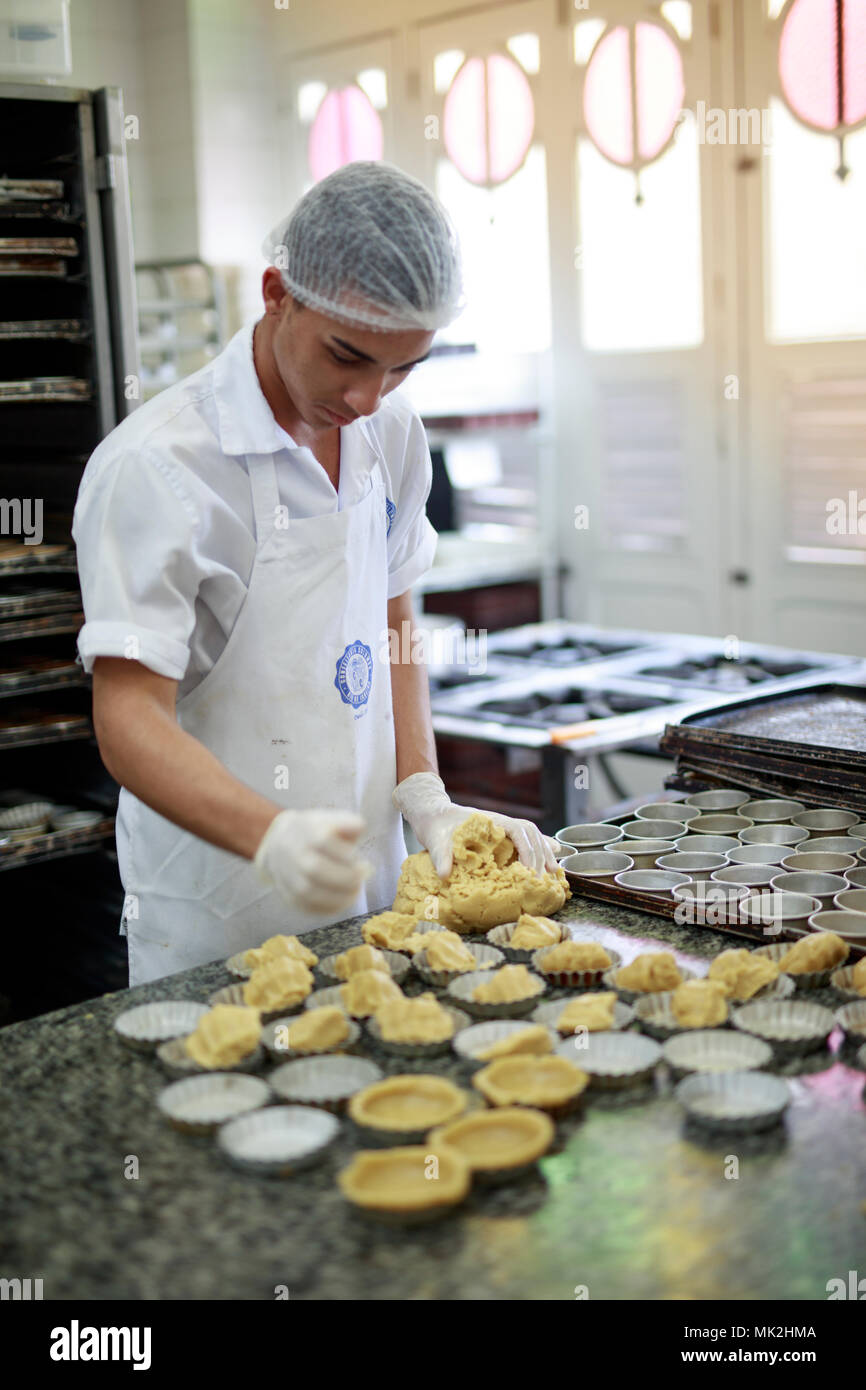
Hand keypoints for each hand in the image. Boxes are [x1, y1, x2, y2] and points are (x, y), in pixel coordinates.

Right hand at [254, 809, 371, 914]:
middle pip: (315, 869)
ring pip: (310, 892)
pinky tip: (344, 902)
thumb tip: (361, 827)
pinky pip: (306, 907)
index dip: (346, 855)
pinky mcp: (288, 895)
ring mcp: (288, 877)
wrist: (280, 843)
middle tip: (362, 878)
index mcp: (305, 832)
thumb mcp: (329, 819)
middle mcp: (293, 855)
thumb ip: (347, 822)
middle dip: (345, 877)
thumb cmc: (314, 832)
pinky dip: (328, 908)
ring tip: (356, 892)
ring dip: (339, 896)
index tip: (364, 863)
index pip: (323, 842)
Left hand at [392, 771, 559, 879]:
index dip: (527, 850)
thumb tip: (444, 875)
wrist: (432, 814)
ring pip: (532, 836)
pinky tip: (553, 854)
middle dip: (541, 855)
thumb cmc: (435, 825)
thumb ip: (440, 856)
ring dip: (544, 852)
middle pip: (531, 834)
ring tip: (554, 872)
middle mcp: (501, 823)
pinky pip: (526, 840)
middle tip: (545, 878)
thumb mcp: (436, 839)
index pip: (518, 830)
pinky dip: (540, 847)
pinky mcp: (500, 836)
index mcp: (490, 821)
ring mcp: (502, 829)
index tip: (529, 870)